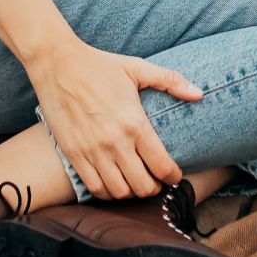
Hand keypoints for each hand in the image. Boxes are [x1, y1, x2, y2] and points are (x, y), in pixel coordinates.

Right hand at [27, 38, 203, 200]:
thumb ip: (170, 81)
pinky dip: (108, 192)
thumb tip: (199, 93)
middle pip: (143, 186)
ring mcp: (92, 151)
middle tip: (156, 180)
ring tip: (135, 182)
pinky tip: (113, 183)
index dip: (173, 176)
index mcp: (134, 123)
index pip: (162, 166)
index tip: (174, 175)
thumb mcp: (136, 68)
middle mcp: (115, 142)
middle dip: (155, 188)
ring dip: (132, 192)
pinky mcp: (73, 154)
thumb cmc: (99, 65)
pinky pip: (94, 188)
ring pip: (120, 192)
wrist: (57, 63)